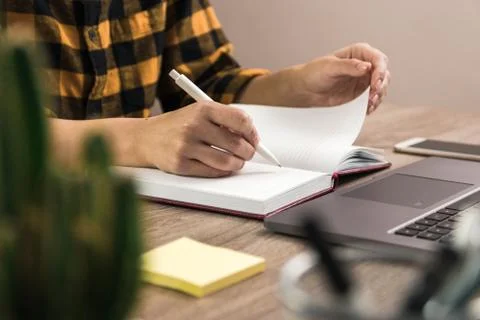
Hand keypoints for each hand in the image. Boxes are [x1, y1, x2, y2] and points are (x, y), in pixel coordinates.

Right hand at [138, 102, 258, 176]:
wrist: (146, 138)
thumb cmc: (179, 125)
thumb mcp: (199, 112)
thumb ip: (224, 119)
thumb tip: (252, 137)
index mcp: (203, 109)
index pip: (241, 120)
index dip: (252, 133)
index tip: (254, 140)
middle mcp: (194, 126)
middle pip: (236, 144)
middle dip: (248, 152)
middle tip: (248, 154)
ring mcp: (186, 146)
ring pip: (226, 161)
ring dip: (237, 164)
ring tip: (236, 162)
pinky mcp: (180, 164)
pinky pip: (211, 172)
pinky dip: (222, 172)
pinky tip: (222, 167)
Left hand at [293, 43, 389, 112]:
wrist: (307, 89)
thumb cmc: (315, 73)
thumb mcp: (330, 67)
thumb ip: (348, 66)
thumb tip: (366, 67)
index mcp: (358, 52)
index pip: (378, 59)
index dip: (380, 71)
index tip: (375, 83)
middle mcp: (365, 65)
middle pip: (384, 73)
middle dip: (381, 85)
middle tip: (372, 96)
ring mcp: (364, 79)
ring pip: (382, 86)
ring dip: (379, 96)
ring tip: (370, 104)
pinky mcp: (361, 92)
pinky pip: (374, 98)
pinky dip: (374, 104)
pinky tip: (368, 109)